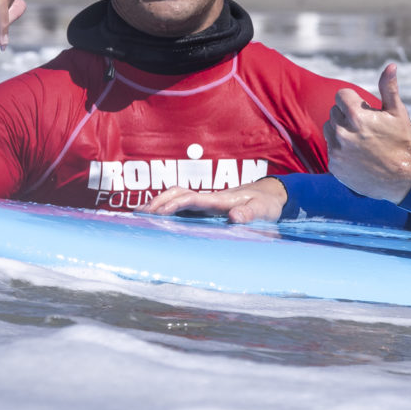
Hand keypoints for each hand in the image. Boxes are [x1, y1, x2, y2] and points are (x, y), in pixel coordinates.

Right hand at [150, 176, 287, 222]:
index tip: (158, 213)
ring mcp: (206, 201)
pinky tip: (158, 217)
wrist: (270, 194)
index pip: (191, 199)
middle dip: (159, 201)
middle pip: (178, 193)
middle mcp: (209, 198)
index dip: (174, 205)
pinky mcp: (207, 206)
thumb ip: (250, 214)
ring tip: (141, 215)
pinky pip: (183, 203)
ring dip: (159, 202)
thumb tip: (233, 217)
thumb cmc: (266, 203)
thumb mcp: (263, 210)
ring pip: (177, 196)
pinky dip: (167, 206)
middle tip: (140, 215)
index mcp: (219, 200)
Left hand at [327, 62, 410, 202]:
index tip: (365, 111)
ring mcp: (337, 150)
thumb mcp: (398, 113)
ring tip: (361, 142)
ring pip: (330, 130)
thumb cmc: (403, 143)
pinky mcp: (334, 166)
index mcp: (357, 116)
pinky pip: (331, 149)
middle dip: (348, 116)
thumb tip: (391, 66)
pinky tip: (358, 156)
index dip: (354, 101)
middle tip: (367, 129)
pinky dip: (341, 150)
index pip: (341, 96)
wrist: (404, 179)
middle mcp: (343, 132)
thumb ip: (389, 88)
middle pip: (334, 112)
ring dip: (341, 132)